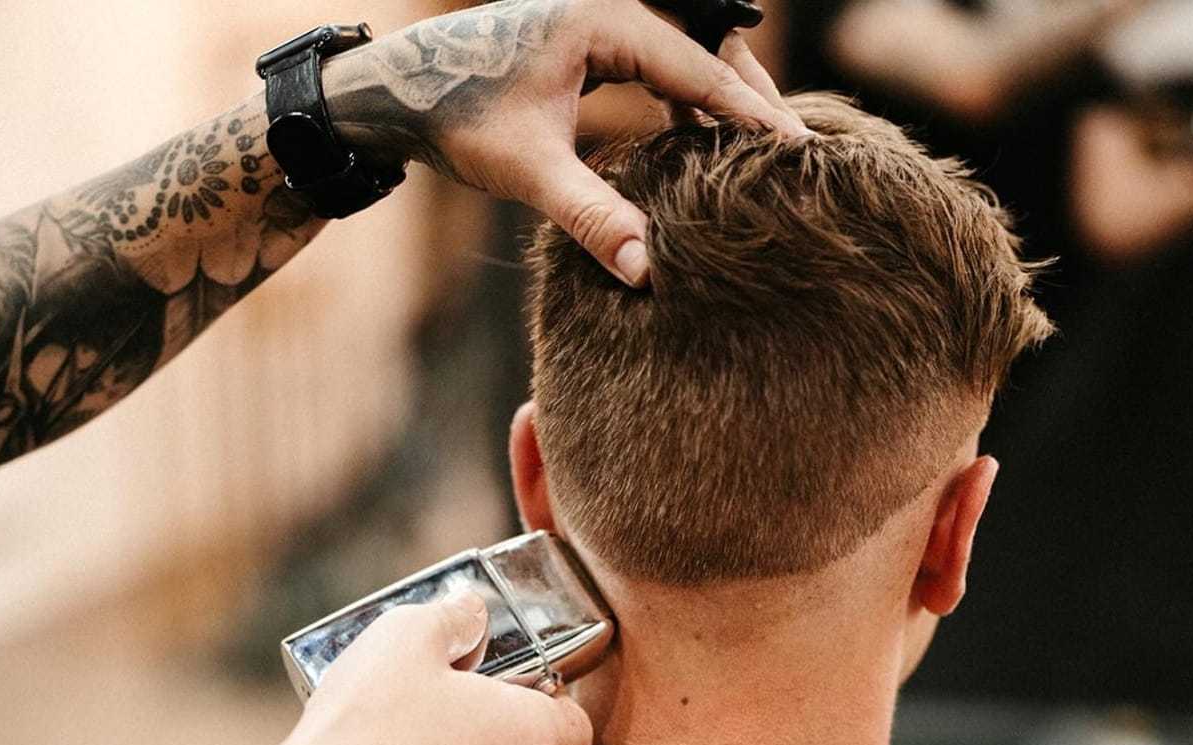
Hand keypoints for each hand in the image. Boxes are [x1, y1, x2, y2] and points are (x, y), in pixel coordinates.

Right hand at [281, 591, 592, 744]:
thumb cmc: (367, 727)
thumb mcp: (407, 635)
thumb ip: (452, 617)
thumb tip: (470, 613)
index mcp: (525, 737)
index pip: (576, 726)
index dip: (555, 702)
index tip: (524, 687)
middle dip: (495, 729)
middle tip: (446, 702)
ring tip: (407, 740)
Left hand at [322, 0, 805, 286]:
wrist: (394, 93)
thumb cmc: (454, 115)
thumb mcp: (528, 169)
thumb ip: (592, 215)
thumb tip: (645, 270)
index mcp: (606, 17)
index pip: (701, 66)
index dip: (752, 112)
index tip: (797, 148)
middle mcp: (609, 9)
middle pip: (705, 47)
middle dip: (748, 97)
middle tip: (791, 149)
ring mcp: (597, 22)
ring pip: (681, 56)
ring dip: (716, 99)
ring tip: (756, 152)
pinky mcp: (584, 43)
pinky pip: (653, 67)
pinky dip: (682, 102)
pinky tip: (695, 146)